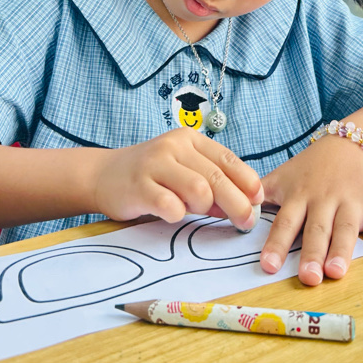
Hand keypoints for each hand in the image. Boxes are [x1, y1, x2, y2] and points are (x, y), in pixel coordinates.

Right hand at [92, 128, 262, 229]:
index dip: (248, 182)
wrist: (103, 175)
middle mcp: (174, 146)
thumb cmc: (151, 177)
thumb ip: (211, 183)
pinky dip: (178, 214)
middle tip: (246, 222)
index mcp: (190, 139)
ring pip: (199, 190)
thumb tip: (245, 204)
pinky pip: (170, 205)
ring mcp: (155, 164)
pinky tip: (174, 214)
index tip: (259, 201)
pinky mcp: (139, 186)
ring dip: (204, 208)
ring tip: (194, 211)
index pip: (228, 159)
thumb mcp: (183, 171)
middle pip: (218, 178)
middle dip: (238, 203)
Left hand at [260, 135, 362, 285]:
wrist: (349, 143)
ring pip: (346, 228)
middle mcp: (324, 200)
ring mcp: (350, 202)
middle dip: (311, 253)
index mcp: (300, 196)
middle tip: (308, 277)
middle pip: (317, 229)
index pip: (285, 222)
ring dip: (343, 250)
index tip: (268, 265)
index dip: (276, 243)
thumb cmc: (310, 168)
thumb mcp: (282, 176)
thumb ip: (259, 194)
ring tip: (337, 272)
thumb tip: (225, 207)